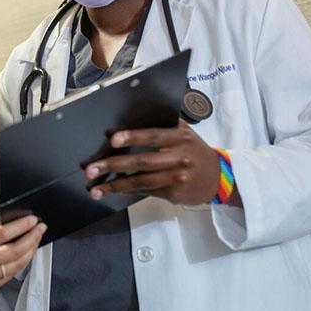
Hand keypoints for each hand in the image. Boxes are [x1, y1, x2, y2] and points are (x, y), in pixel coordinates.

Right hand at [0, 215, 45, 291]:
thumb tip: (14, 226)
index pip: (4, 234)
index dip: (22, 226)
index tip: (32, 221)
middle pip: (15, 251)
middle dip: (32, 238)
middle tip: (40, 229)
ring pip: (17, 265)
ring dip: (30, 251)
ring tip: (35, 240)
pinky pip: (11, 274)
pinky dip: (20, 263)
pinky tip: (24, 254)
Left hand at [85, 120, 220, 205]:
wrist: (219, 178)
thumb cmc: (195, 151)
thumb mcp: (186, 134)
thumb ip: (164, 126)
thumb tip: (131, 117)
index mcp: (180, 138)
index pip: (153, 135)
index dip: (133, 137)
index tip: (113, 139)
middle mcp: (179, 157)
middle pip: (142, 161)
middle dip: (113, 165)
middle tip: (91, 169)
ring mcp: (177, 177)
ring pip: (141, 181)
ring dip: (115, 185)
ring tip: (95, 188)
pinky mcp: (174, 193)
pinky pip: (146, 191)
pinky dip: (127, 190)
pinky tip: (111, 191)